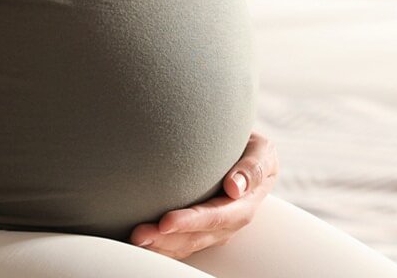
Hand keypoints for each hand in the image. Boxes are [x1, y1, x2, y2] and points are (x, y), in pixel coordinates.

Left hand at [130, 131, 279, 259]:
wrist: (248, 157)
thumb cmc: (252, 151)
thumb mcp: (262, 151)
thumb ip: (254, 166)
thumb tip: (235, 187)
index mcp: (244, 206)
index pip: (216, 217)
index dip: (191, 222)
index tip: (166, 220)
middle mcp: (227, 224)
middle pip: (195, 237)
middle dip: (167, 238)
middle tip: (139, 234)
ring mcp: (212, 231)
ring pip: (184, 245)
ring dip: (159, 245)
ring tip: (134, 238)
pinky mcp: (198, 231)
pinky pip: (179, 244)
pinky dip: (160, 245)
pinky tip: (139, 241)